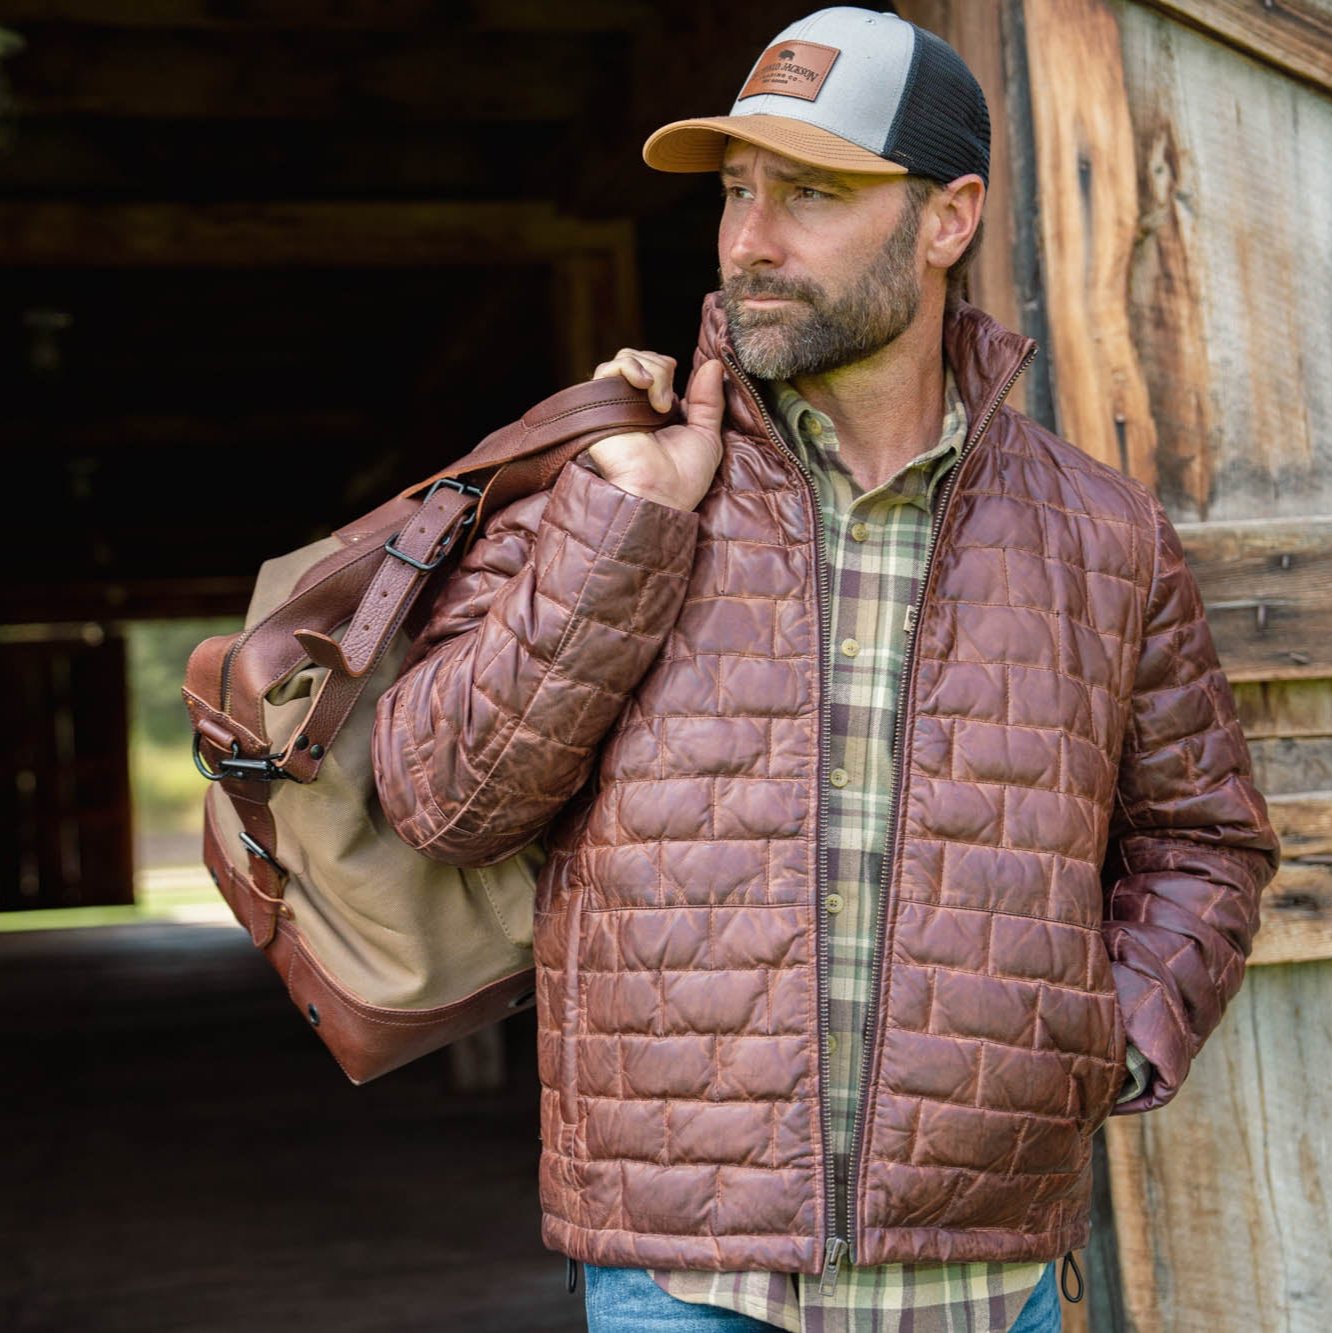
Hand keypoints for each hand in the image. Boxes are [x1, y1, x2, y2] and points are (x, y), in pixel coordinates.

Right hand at [585, 349, 724, 511]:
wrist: (660, 495)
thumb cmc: (683, 478)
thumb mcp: (706, 434)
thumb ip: (710, 400)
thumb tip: (714, 364)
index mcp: (654, 410)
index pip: (655, 368)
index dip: (668, 368)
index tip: (686, 385)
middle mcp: (632, 406)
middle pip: (640, 359)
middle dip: (661, 367)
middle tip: (669, 403)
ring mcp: (614, 406)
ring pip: (626, 360)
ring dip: (652, 371)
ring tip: (661, 403)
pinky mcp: (598, 408)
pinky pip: (606, 370)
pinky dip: (630, 368)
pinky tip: (645, 386)